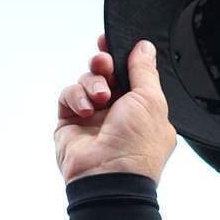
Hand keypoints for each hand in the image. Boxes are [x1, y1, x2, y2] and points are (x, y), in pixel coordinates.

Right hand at [55, 34, 176, 183]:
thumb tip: (144, 47)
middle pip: (107, 74)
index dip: (120, 57)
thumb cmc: (137, 147)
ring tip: (101, 97)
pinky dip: (76, 97)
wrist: (109, 177)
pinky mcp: (71, 123)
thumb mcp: (151, 101)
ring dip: (93, 83)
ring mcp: (94, 119)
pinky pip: (69, 96)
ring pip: (87, 82)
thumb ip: (145, 71)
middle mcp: (119, 114)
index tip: (110, 41)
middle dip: (104, 64)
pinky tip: (86, 110)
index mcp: (144, 111)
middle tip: (104, 64)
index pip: (130, 76)